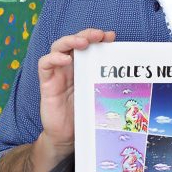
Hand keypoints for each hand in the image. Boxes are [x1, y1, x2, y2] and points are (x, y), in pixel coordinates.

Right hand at [37, 29, 114, 152]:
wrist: (66, 136)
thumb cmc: (83, 115)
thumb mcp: (97, 94)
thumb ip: (105, 82)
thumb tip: (126, 73)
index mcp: (82, 67)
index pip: (87, 44)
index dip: (97, 37)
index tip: (111, 37)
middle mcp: (69, 66)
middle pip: (73, 41)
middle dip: (86, 34)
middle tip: (99, 35)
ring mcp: (57, 73)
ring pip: (58, 46)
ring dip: (70, 40)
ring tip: (83, 42)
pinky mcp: (46, 82)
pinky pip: (45, 64)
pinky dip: (54, 58)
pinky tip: (65, 60)